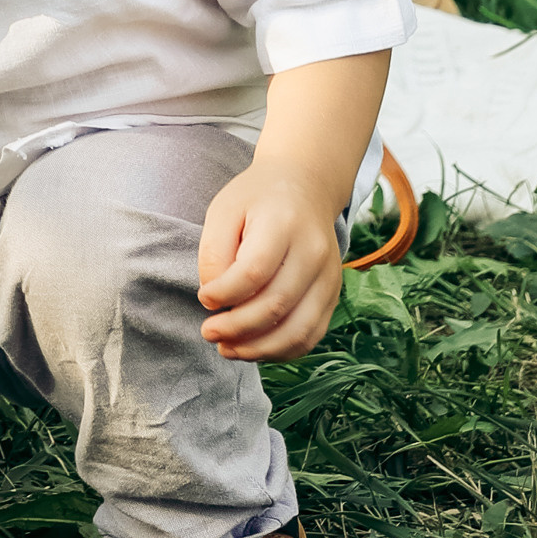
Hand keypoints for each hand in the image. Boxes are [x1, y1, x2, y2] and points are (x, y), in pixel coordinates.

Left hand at [197, 159, 346, 360]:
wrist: (305, 187)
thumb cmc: (257, 199)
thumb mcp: (225, 210)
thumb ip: (214, 253)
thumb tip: (214, 298)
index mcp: (284, 223)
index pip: (254, 271)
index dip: (225, 293)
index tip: (203, 298)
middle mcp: (314, 252)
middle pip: (276, 304)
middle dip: (237, 327)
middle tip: (208, 332)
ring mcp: (329, 276)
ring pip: (299, 330)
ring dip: (259, 349)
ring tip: (227, 348)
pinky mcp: (332, 294)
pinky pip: (311, 335)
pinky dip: (281, 350)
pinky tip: (253, 348)